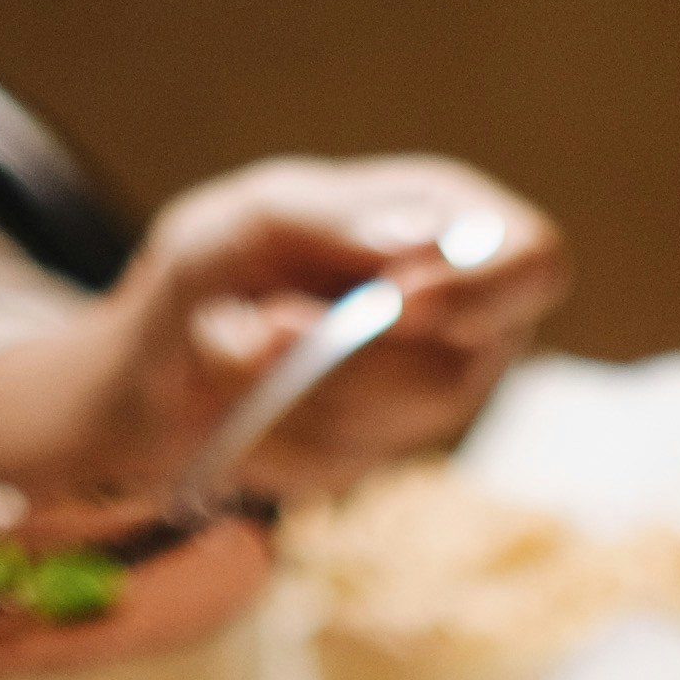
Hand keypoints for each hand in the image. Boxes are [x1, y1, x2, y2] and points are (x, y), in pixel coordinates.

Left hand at [0, 155, 567, 504]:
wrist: (146, 377)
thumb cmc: (207, 272)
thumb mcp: (245, 218)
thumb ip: (328, 220)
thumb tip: (415, 244)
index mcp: (448, 221)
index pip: (533, 259)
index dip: (484, 290)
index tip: (403, 302)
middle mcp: (460, 317)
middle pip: (464, 364)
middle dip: (351, 358)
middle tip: (266, 327)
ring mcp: (426, 395)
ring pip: (402, 421)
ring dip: (300, 393)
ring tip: (238, 348)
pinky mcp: (382, 455)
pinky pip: (347, 461)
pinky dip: (277, 431)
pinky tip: (246, 402)